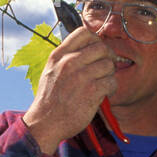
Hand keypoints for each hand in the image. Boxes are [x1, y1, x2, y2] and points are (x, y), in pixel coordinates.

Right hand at [22, 28, 116, 155]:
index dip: (96, 40)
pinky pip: (111, 81)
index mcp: (59, 56)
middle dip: (108, 57)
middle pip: (101, 47)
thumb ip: (65, 58)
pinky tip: (105, 93)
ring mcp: (81, 76)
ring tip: (103, 83)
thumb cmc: (49, 100)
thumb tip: (85, 49)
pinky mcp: (91, 91)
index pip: (83, 33)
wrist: (45, 122)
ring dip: (109, 74)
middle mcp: (69, 62)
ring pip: (108, 64)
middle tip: (106, 67)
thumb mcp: (50, 71)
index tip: (97, 50)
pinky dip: (112, 88)